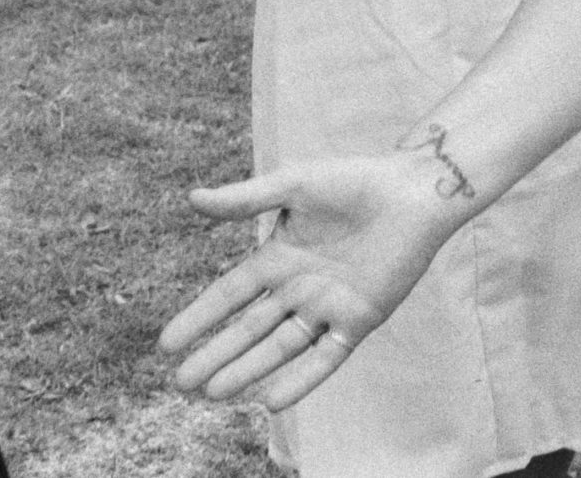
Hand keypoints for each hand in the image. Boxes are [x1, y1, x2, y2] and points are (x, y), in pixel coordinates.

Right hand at [157, 151, 467, 411]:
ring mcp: (328, 307)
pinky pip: (326, 357)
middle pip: (248, 329)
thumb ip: (245, 200)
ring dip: (248, 370)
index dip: (199, 317)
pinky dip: (301, 379)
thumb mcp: (292, 186)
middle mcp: (298, 288)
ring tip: (214, 394)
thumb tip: (191, 200)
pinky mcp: (360, 319)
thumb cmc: (354, 181)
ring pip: (279, 347)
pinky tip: (272, 399)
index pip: (229, 295)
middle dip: (215, 355)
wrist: (413, 192)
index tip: (166, 343)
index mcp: (278, 256)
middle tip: (181, 382)